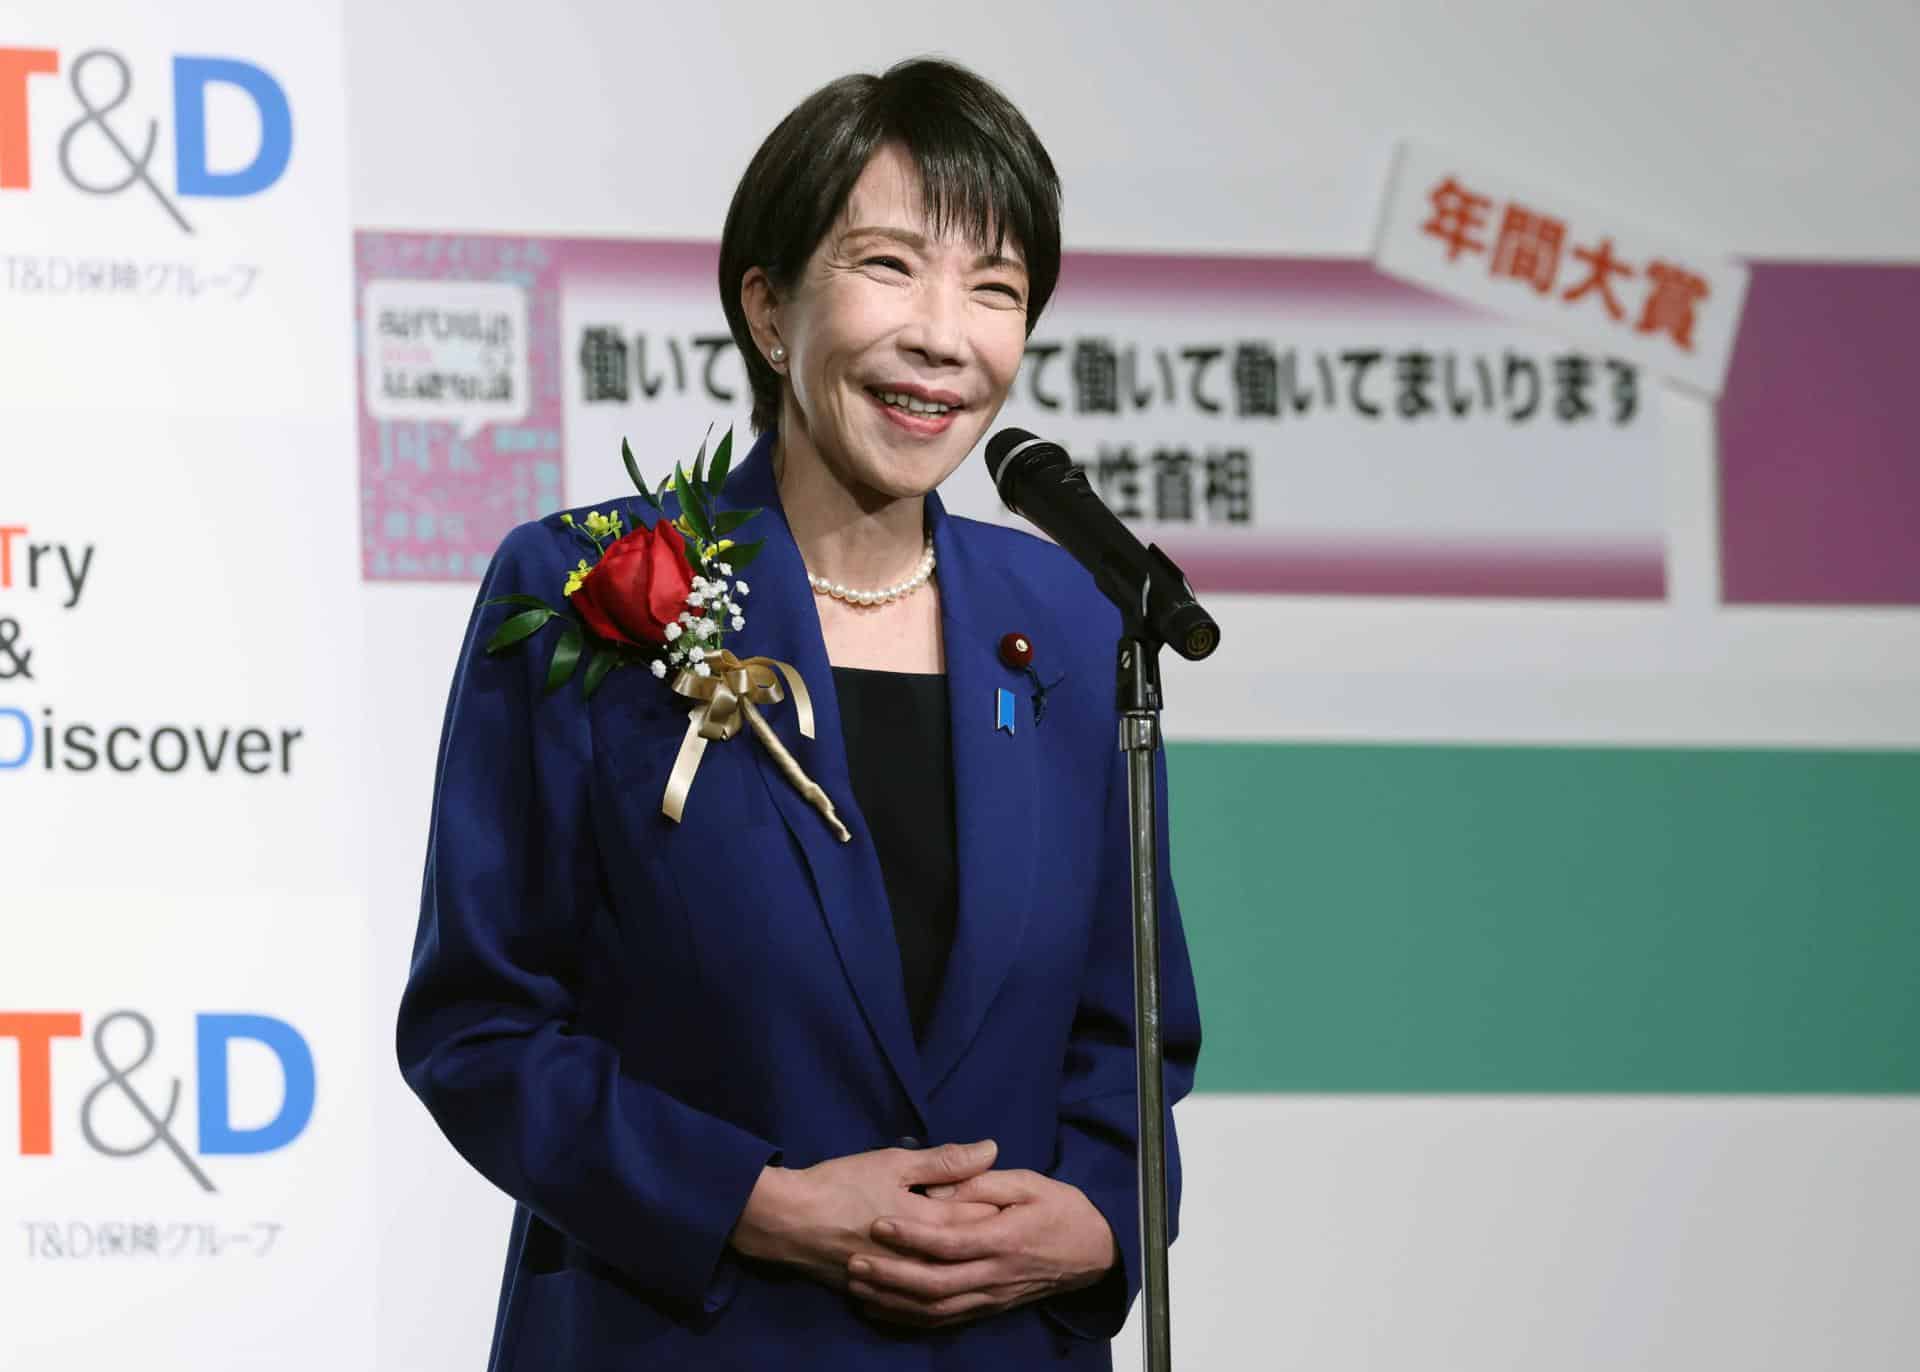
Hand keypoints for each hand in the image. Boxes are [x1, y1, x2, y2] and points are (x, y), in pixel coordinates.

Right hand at [728, 1140, 1001, 1288]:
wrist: (789, 1221)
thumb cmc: (842, 1184)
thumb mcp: (894, 1162)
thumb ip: (944, 1160)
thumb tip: (990, 1149)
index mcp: (927, 1221)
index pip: (978, 1219)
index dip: (1000, 1212)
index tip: (1018, 1205)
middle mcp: (919, 1258)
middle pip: (967, 1254)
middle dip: (989, 1243)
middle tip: (1009, 1234)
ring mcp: (900, 1281)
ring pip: (946, 1284)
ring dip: (965, 1273)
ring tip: (981, 1261)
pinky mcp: (880, 1293)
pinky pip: (918, 1305)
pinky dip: (937, 1299)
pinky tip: (947, 1292)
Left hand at [847, 1169, 1117, 1327]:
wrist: (1093, 1252)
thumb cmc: (1060, 1209)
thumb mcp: (1029, 1182)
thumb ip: (983, 1182)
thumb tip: (940, 1187)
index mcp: (1004, 1239)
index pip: (950, 1242)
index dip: (912, 1236)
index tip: (879, 1223)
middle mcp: (995, 1275)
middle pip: (936, 1284)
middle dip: (891, 1275)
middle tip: (856, 1261)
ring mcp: (991, 1297)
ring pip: (936, 1310)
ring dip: (894, 1301)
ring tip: (859, 1286)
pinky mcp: (988, 1309)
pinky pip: (945, 1321)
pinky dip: (911, 1319)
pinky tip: (884, 1309)